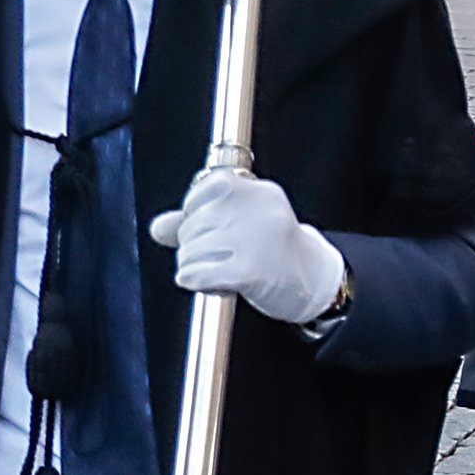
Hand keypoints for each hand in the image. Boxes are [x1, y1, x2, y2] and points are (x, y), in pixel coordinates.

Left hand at [152, 167, 348, 327]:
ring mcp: (253, 240)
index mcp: (258, 191)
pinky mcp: (249, 270)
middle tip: (218, 257)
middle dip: (194, 246)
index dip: (195, 214)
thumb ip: (198, 219)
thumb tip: (159, 228)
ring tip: (219, 271)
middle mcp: (258, 210)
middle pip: (193, 224)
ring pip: (190, 251)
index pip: (202, 191)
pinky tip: (211, 282)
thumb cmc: (277, 253)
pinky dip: (195, 280)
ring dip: (194, 266)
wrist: (315, 284)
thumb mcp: (242, 224)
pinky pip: (196, 274)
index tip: (210, 230)